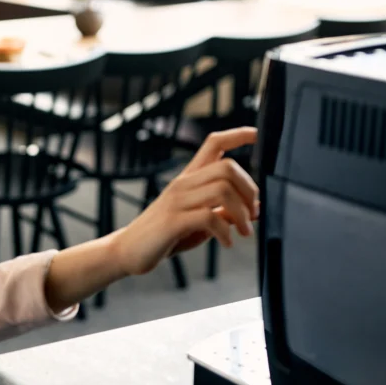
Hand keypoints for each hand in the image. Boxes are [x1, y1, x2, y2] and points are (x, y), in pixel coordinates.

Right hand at [113, 128, 258, 276]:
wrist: (128, 251)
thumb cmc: (164, 234)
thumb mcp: (198, 221)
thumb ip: (223, 212)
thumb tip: (254, 211)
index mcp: (189, 178)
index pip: (213, 143)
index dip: (238, 135)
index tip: (257, 134)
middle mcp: (183, 184)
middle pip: (227, 167)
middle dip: (250, 189)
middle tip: (254, 213)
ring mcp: (177, 201)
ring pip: (223, 190)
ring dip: (242, 213)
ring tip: (244, 231)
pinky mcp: (173, 222)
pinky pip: (209, 218)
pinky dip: (225, 232)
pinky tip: (226, 242)